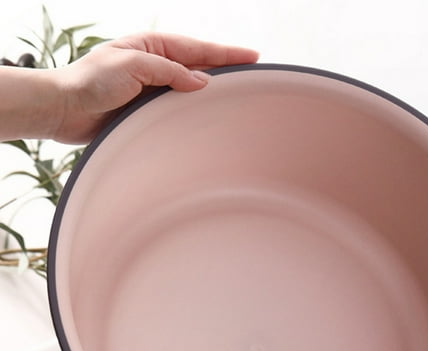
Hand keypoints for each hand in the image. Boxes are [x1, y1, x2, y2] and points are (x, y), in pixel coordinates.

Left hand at [50, 33, 258, 142]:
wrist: (65, 109)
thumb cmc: (91, 82)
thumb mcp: (132, 67)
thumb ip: (169, 71)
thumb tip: (202, 82)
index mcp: (152, 47)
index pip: (198, 49)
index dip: (227, 54)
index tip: (252, 57)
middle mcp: (155, 66)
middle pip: (200, 66)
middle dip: (226, 69)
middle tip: (253, 74)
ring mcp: (152, 89)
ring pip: (191, 88)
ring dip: (213, 91)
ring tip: (237, 95)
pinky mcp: (147, 110)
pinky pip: (178, 108)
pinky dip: (195, 110)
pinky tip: (206, 116)